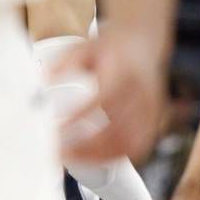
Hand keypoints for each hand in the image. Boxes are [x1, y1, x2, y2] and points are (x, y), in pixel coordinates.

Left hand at [54, 29, 166, 163]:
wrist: (146, 39)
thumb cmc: (114, 45)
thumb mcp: (86, 45)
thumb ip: (64, 62)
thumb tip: (44, 81)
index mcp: (123, 72)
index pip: (105, 99)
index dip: (82, 118)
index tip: (58, 128)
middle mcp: (141, 92)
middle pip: (118, 128)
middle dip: (87, 147)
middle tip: (60, 152)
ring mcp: (151, 107)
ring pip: (131, 141)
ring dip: (102, 156)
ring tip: (76, 159)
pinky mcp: (155, 117)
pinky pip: (142, 144)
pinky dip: (121, 156)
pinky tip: (101, 159)